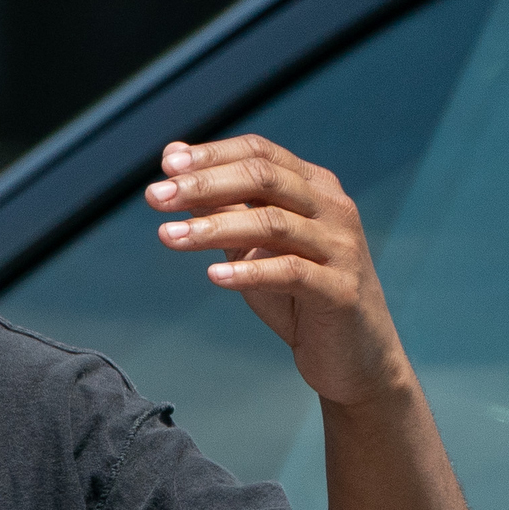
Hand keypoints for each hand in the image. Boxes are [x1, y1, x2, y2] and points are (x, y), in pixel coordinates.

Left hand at [145, 136, 416, 408]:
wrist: (353, 356)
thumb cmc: (297, 297)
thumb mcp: (252, 247)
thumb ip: (221, 206)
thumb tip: (172, 159)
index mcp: (314, 187)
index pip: (260, 153)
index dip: (212, 155)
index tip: (166, 167)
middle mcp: (332, 208)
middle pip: (264, 179)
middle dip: (205, 184)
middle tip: (155, 197)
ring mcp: (340, 247)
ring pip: (273, 223)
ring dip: (214, 227)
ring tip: (168, 236)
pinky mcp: (340, 290)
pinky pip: (291, 273)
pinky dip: (249, 272)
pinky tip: (213, 275)